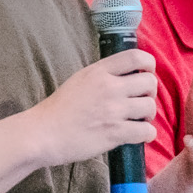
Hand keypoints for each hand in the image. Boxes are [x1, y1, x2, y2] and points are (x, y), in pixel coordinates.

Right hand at [21, 47, 157, 164]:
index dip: (149, 65)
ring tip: (138, 120)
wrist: (42, 134)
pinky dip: (147, 134)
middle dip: (150, 93)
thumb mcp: (80, 79)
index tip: (146, 74)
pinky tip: (139, 135)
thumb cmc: (59, 109)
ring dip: (149, 115)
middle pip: (149, 82)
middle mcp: (109, 87)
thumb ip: (103, 75)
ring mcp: (113, 110)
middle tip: (141, 102)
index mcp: (99, 71)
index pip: (136, 56)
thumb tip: (128, 74)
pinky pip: (146, 131)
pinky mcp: (114, 133)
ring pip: (150, 107)